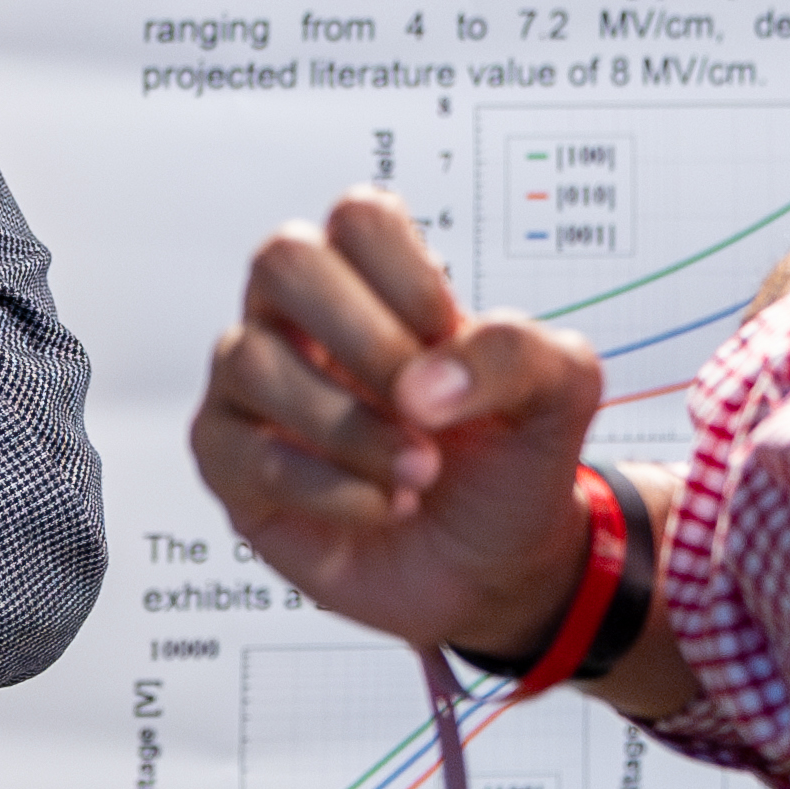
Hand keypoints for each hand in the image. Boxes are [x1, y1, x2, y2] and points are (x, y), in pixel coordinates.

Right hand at [188, 192, 608, 659]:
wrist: (495, 570)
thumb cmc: (508, 463)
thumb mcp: (557, 395)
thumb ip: (517, 353)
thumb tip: (421, 384)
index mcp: (376, 283)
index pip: (358, 218)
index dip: (407, 277)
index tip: (451, 340)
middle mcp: (303, 321)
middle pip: (282, 260)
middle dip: (363, 338)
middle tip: (424, 407)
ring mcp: (257, 389)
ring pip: (252, 361)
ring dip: (350, 427)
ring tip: (418, 471)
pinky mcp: (232, 463)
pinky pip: (244, 453)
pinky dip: (327, 487)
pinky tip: (384, 506)